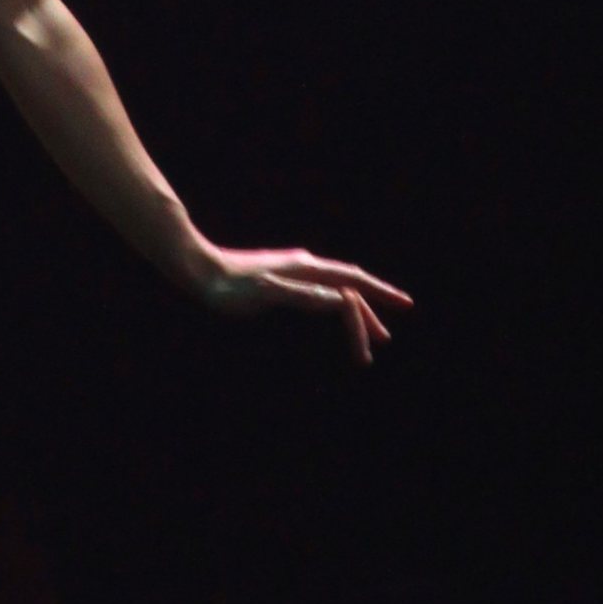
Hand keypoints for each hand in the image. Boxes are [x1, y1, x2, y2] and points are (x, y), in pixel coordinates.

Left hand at [190, 242, 411, 366]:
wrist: (198, 269)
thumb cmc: (229, 286)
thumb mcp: (266, 294)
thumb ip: (303, 296)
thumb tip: (341, 299)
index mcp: (305, 268)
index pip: (352, 280)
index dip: (379, 293)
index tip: (404, 305)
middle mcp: (303, 265)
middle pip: (347, 287)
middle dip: (369, 311)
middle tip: (385, 339)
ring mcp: (292, 270)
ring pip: (333, 290)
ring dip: (352, 312)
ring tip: (367, 336)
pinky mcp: (280, 279)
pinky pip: (319, 292)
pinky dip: (334, 306)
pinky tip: (334, 313)